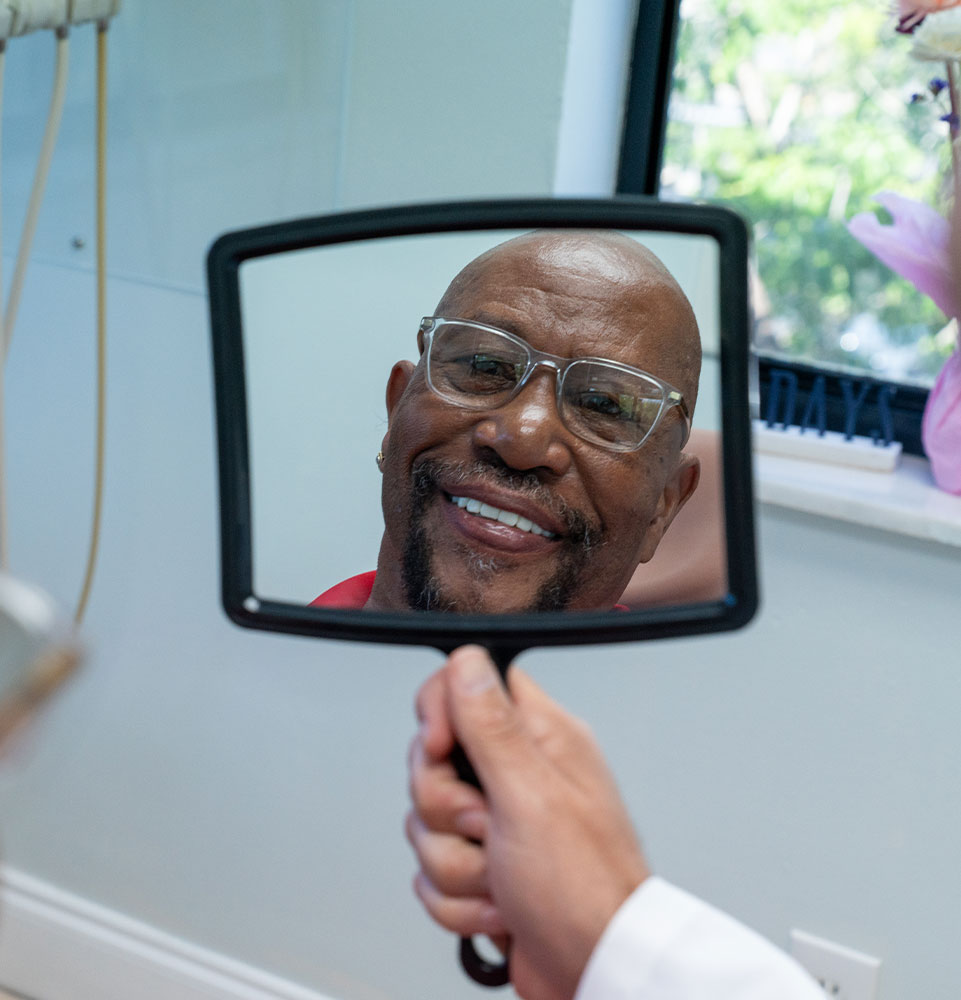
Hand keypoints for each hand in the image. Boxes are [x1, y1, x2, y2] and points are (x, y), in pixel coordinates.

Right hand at [406, 646, 649, 999]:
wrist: (597, 971)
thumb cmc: (586, 888)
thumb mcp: (531, 796)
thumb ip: (492, 726)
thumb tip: (468, 659)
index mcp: (540, 737)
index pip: (471, 683)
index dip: (441, 711)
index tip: (442, 748)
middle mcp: (518, 773)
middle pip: (435, 759)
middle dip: (445, 806)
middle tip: (485, 824)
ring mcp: (499, 821)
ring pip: (427, 821)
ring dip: (456, 862)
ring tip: (500, 874)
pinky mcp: (483, 865)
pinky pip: (432, 869)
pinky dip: (458, 898)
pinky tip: (498, 905)